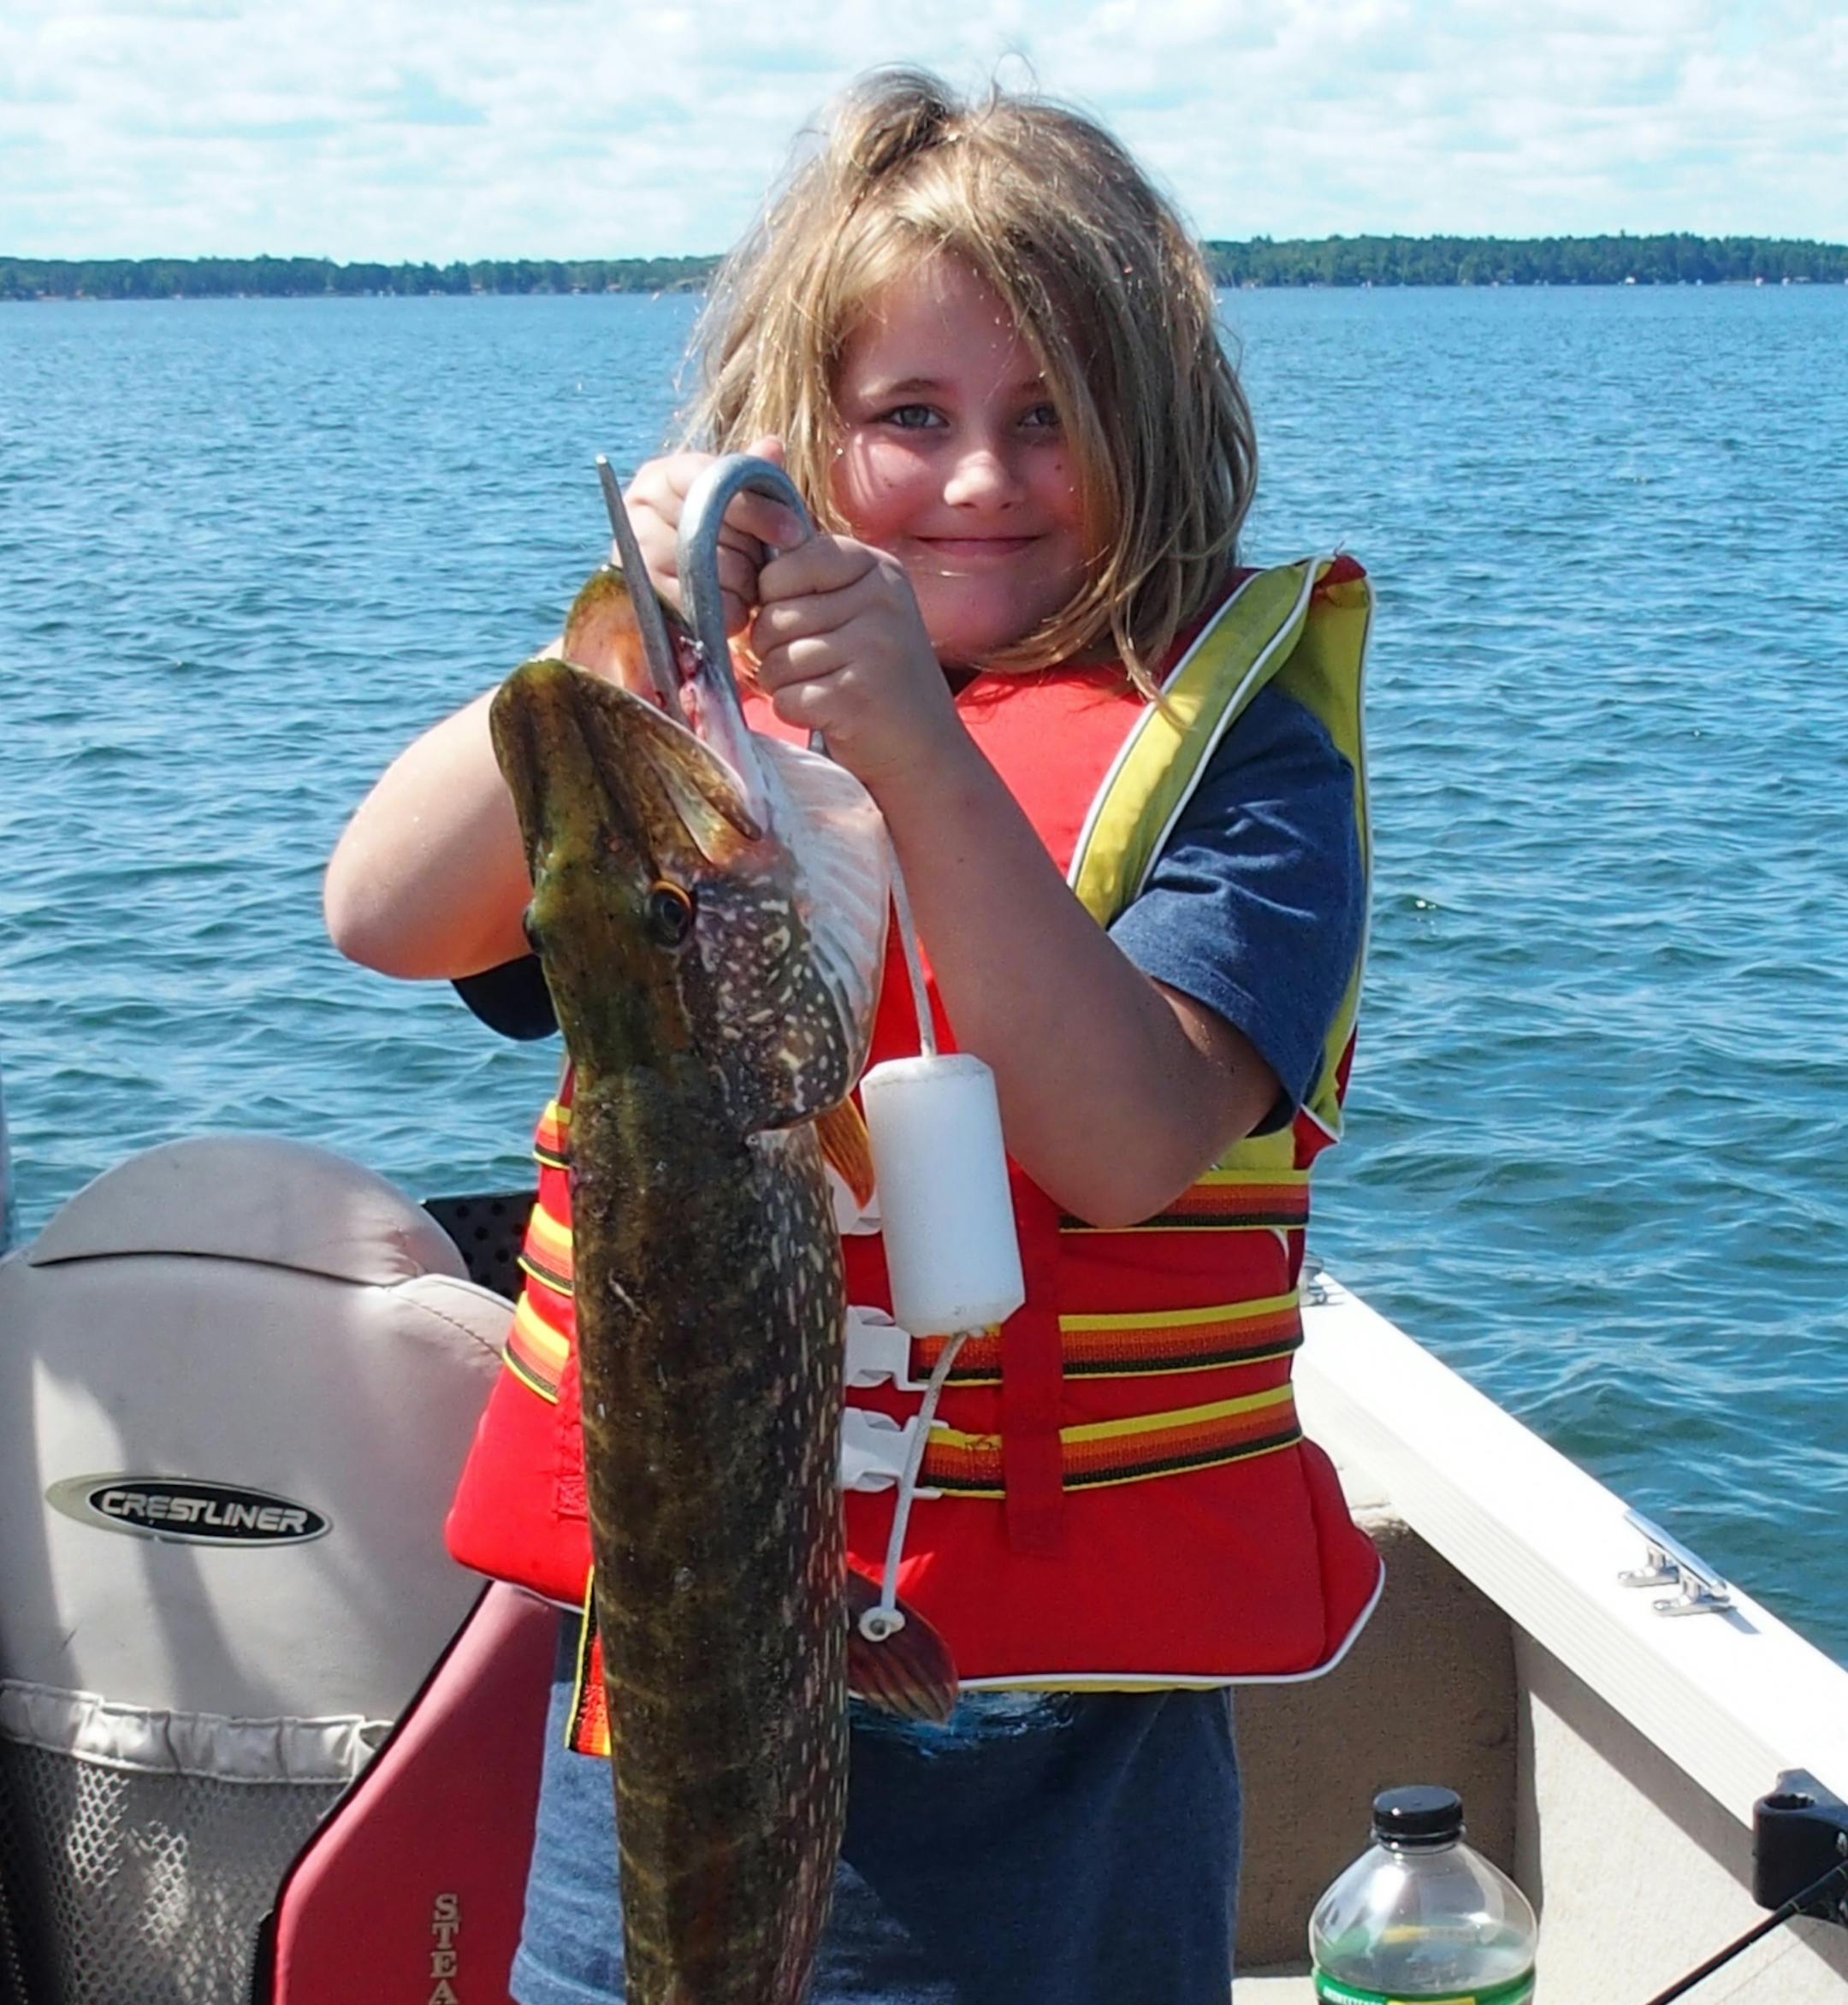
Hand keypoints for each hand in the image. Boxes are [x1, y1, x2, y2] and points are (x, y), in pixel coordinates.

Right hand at [621, 434, 804, 633]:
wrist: (671, 600)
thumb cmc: (712, 544)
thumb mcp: (731, 507)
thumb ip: (751, 479)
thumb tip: (773, 445)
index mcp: (663, 476)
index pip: (715, 482)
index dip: (759, 509)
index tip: (795, 533)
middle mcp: (640, 509)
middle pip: (715, 528)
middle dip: (752, 552)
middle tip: (760, 566)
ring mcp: (636, 553)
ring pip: (712, 568)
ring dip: (744, 584)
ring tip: (747, 587)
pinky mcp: (645, 599)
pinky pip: (706, 605)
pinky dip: (731, 611)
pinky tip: (735, 607)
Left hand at [749, 535, 963, 791]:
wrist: (926, 750)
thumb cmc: (878, 679)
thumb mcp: (861, 612)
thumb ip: (813, 586)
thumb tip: (742, 582)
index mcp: (878, 569)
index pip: (786, 565)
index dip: (773, 600)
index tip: (803, 625)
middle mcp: (881, 600)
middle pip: (773, 616)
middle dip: (774, 650)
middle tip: (815, 669)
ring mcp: (873, 647)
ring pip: (775, 659)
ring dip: (783, 685)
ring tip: (823, 692)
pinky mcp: (857, 697)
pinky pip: (786, 698)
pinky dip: (795, 712)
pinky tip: (828, 715)